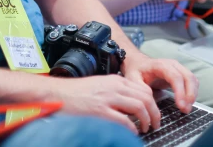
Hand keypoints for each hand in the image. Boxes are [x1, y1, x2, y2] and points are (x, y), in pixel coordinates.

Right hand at [44, 73, 161, 133]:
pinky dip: (132, 128)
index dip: (153, 103)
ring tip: (146, 129)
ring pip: (139, 107)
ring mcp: (107, 99)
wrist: (57, 93)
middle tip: (155, 124)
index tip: (153, 112)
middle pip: (146, 98)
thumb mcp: (100, 85)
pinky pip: (124, 121)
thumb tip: (131, 105)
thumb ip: (116, 92)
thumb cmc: (76, 93)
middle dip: (154, 113)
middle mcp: (114, 87)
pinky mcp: (100, 111)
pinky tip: (132, 132)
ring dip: (147, 120)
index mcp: (116, 80)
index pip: (144, 89)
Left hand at [121, 51, 197, 113]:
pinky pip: (192, 81)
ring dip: (192, 94)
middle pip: (188, 77)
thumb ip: (140, 89)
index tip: (180, 105)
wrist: (138, 63)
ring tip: (186, 109)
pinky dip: (193, 92)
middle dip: (189, 95)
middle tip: (185, 110)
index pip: (175, 77)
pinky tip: (188, 102)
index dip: (180, 91)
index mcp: (160, 65)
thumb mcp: (132, 79)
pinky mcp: (181, 73)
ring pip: (192, 79)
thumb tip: (150, 100)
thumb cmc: (136, 71)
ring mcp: (178, 68)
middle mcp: (172, 64)